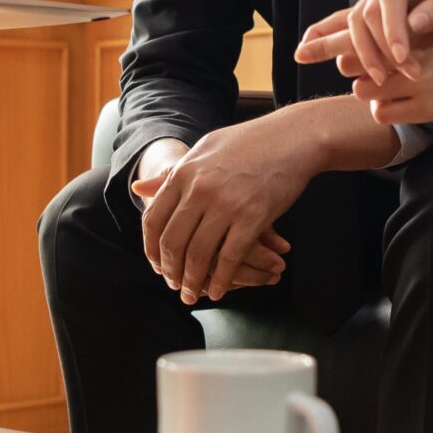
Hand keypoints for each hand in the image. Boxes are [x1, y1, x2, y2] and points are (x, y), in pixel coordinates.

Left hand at [137, 115, 310, 303]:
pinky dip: (222, 280)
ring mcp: (226, 204)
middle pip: (173, 242)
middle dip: (170, 271)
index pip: (154, 220)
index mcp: (184, 172)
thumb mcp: (204, 150)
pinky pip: (229, 258)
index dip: (151, 249)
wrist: (293, 138)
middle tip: (173, 285)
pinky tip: (219, 290)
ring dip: (193, 281)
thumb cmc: (249, 143)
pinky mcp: (253, 217)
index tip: (157, 264)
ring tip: (193, 294)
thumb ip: (172, 175)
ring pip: (199, 255)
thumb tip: (139, 189)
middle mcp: (200, 189)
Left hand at [344, 20, 432, 125]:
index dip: (337, 40)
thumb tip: (365, 32)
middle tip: (360, 68)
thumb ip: (403, 26)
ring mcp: (417, 82)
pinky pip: (384, 114)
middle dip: (353, 66)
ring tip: (380, 86)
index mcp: (409, 25)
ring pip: (362, 90)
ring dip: (366, 88)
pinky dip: (382, 108)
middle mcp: (409, 51)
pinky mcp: (429, 108)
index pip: (357, 31)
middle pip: (350, 61)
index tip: (325, 47)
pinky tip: (392, 102)